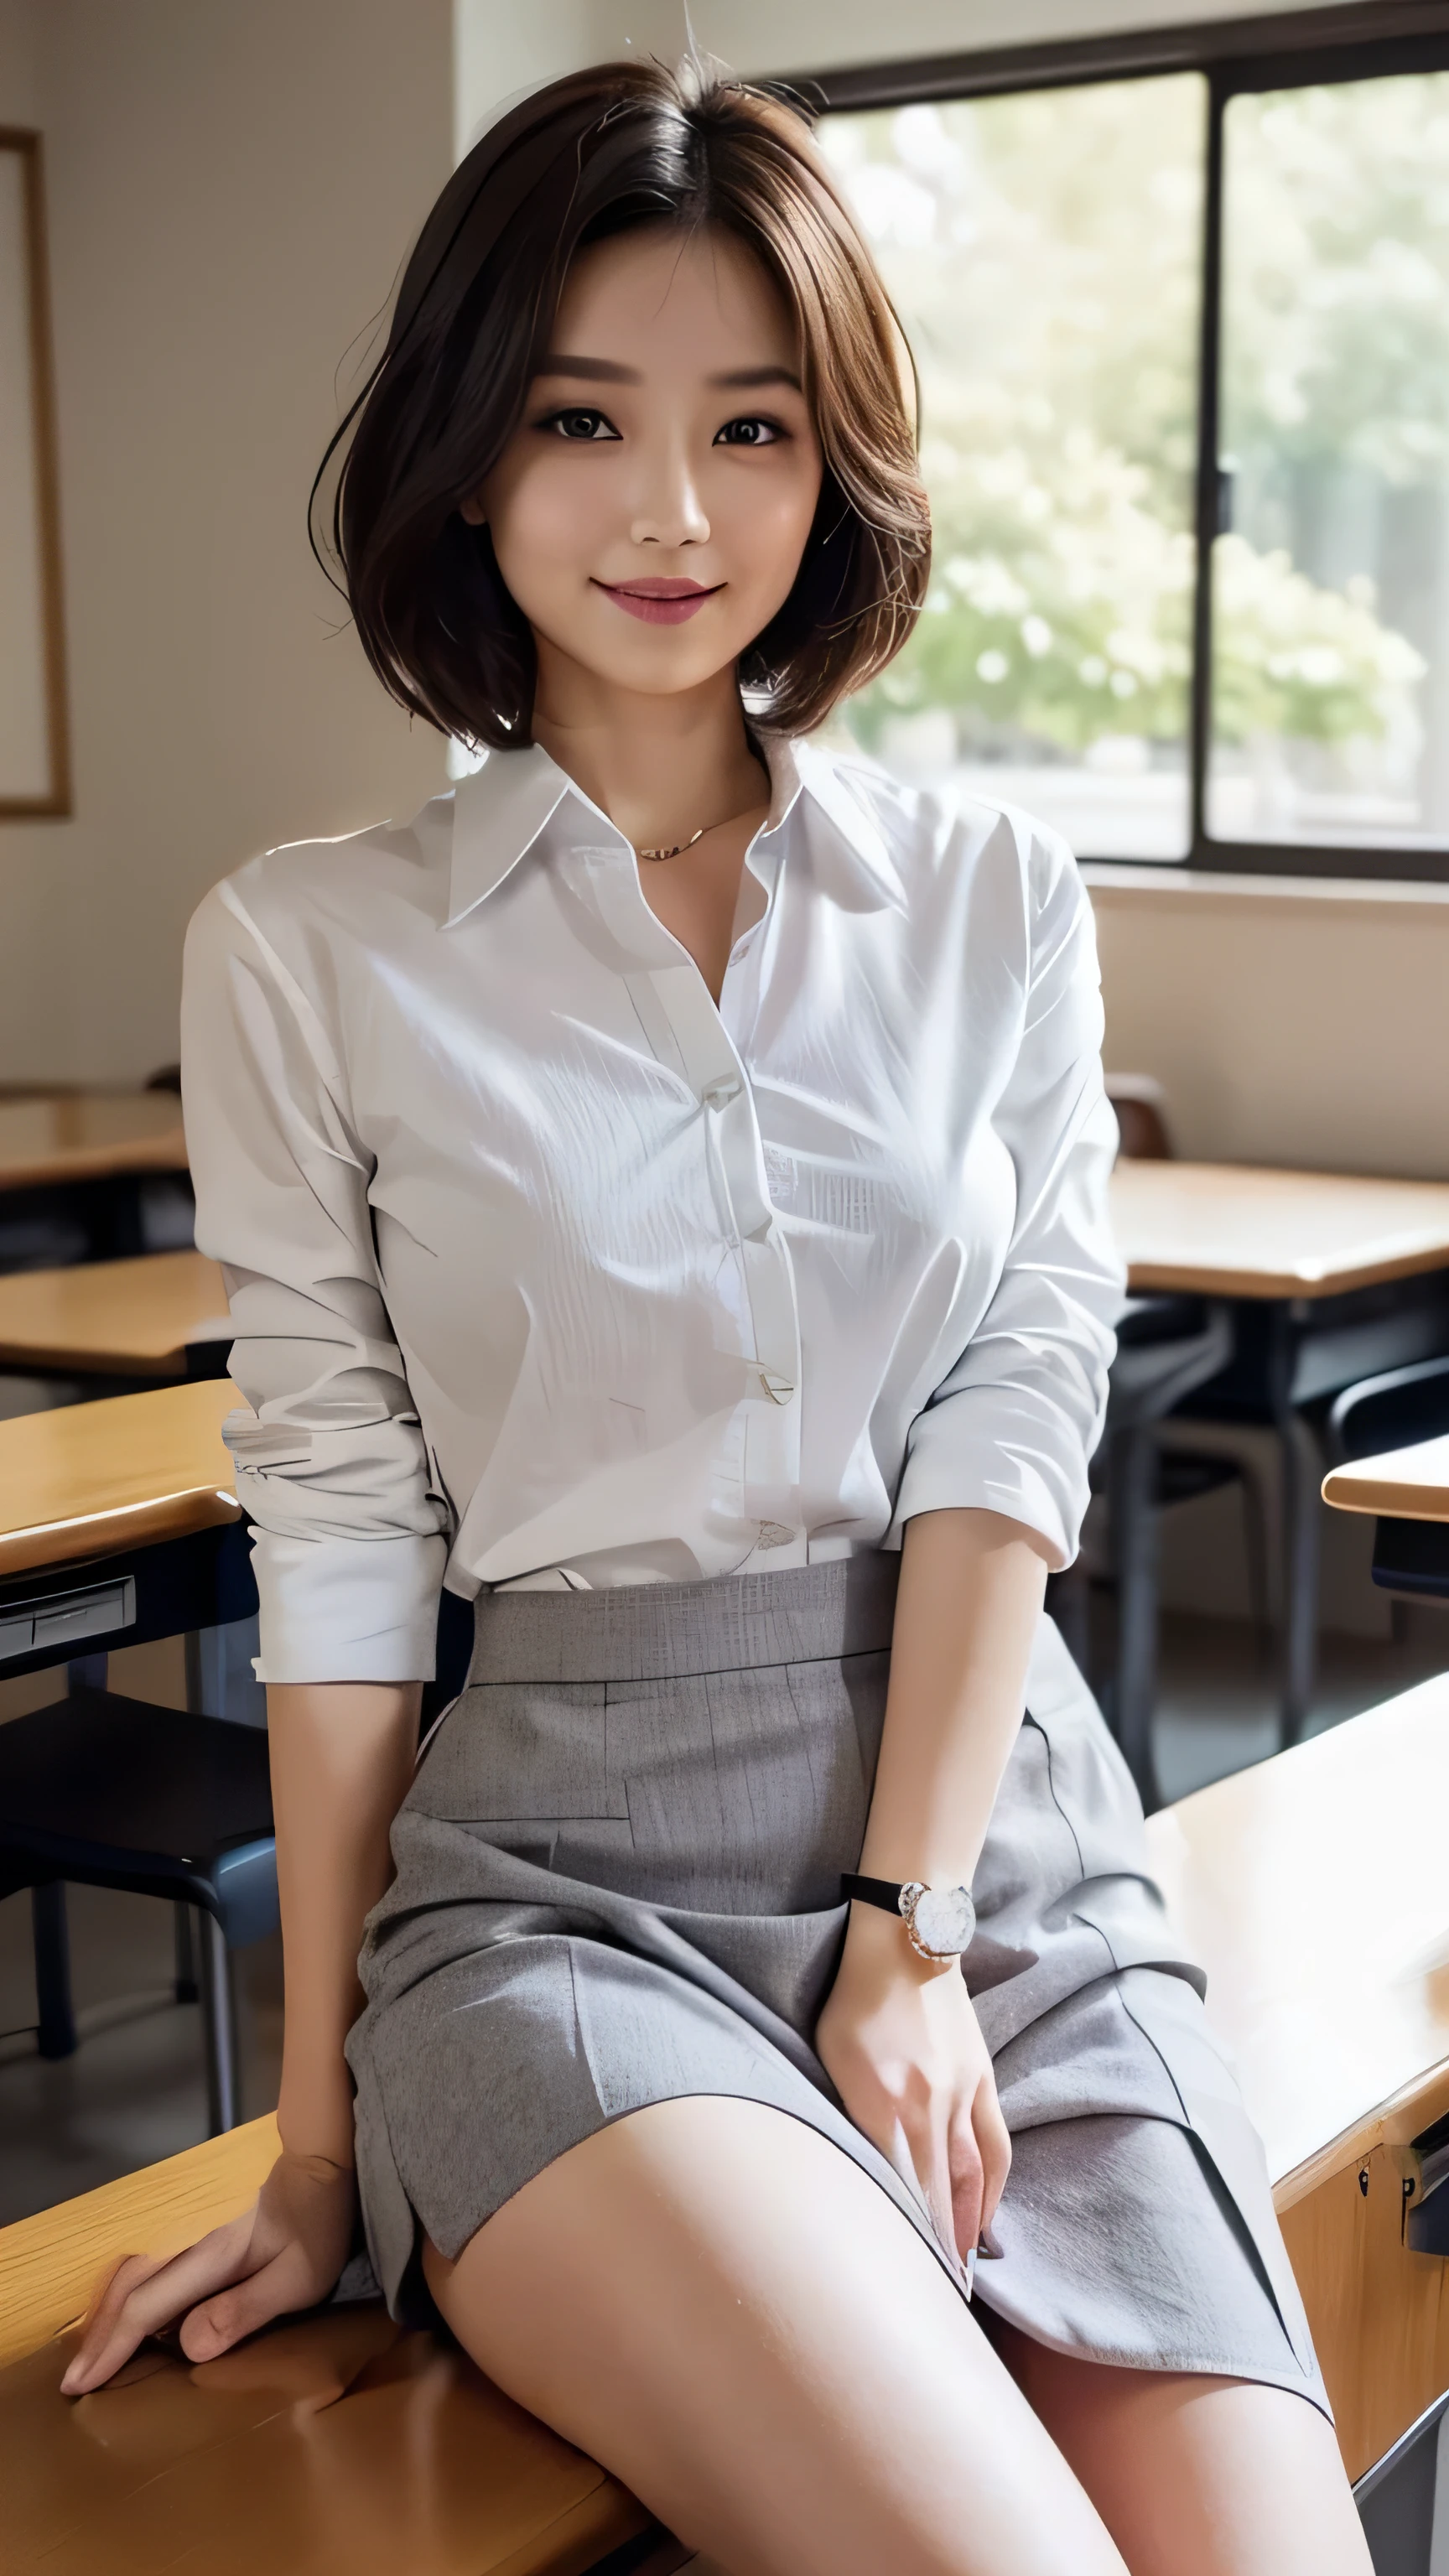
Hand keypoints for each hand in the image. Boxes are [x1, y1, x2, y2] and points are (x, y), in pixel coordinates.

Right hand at [60, 2149, 356, 2394]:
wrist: (321, 2160)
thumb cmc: (317, 2225)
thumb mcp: (297, 2278)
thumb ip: (243, 2309)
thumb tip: (187, 2347)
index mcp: (209, 2257)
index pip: (145, 2308)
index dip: (112, 2348)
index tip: (82, 2384)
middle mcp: (187, 2240)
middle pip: (126, 2288)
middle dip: (97, 2335)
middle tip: (73, 2378)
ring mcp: (188, 2226)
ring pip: (130, 2269)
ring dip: (105, 2310)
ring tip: (91, 2349)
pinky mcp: (196, 2222)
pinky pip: (144, 2258)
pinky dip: (124, 2287)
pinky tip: (125, 2307)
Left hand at [815, 1906, 1008, 2271]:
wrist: (906, 1943)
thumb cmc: (852, 2001)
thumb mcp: (829, 2059)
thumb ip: (845, 2114)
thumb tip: (855, 2166)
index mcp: (884, 2104)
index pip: (902, 2191)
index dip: (911, 2240)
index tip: (909, 2283)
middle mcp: (929, 2106)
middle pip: (940, 2194)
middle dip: (941, 2247)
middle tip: (941, 2294)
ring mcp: (963, 2093)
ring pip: (973, 2176)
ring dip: (971, 2225)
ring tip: (965, 2263)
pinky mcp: (983, 2079)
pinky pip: (994, 2145)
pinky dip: (993, 2185)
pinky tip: (987, 2210)